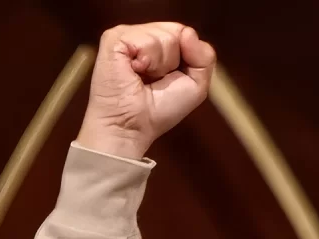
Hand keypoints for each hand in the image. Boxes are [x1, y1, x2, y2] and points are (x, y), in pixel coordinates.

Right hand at [76, 23, 214, 160]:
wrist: (132, 126)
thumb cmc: (159, 110)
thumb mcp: (196, 85)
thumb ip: (204, 57)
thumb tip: (188, 32)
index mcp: (158, 42)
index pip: (185, 33)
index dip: (187, 58)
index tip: (170, 79)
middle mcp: (142, 35)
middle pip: (177, 32)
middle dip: (173, 62)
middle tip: (154, 80)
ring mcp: (126, 34)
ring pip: (164, 36)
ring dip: (159, 65)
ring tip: (142, 77)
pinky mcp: (114, 38)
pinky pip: (146, 40)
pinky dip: (147, 61)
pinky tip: (134, 72)